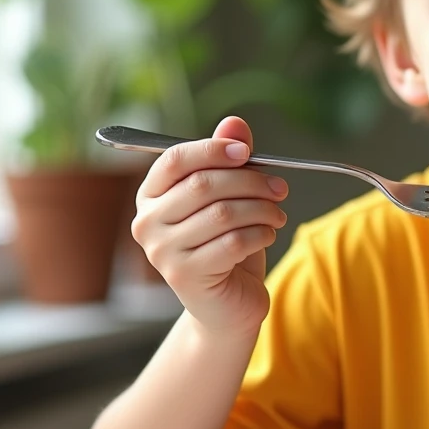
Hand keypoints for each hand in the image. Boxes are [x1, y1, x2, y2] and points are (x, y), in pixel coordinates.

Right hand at [132, 116, 287, 336]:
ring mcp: (162, 251)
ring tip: (277, 215)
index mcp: (152, 195)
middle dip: (251, 181)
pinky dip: (261, 234)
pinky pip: (234, 242)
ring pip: (223, 213)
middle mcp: (147, 222)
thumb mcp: (232, 198)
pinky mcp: (184, 275)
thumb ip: (230, 160)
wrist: (227, 305)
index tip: (246, 152)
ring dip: (262, 209)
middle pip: (203, 185)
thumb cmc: (227, 246)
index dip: (212, 149)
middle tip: (280, 188)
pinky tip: (267, 235)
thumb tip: (235, 123)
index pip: (174, 159)